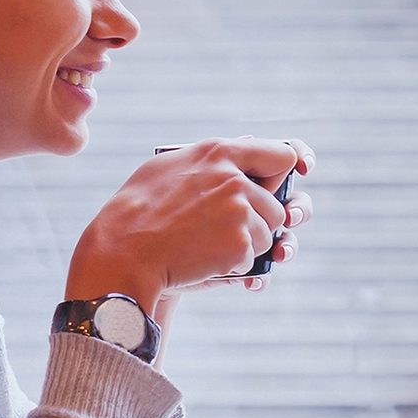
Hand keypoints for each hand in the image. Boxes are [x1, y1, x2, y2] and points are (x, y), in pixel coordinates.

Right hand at [69, 137, 314, 316]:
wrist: (124, 253)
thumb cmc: (137, 210)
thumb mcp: (168, 166)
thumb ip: (208, 160)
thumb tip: (235, 157)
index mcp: (220, 152)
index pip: (282, 155)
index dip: (287, 171)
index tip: (293, 181)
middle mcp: (236, 179)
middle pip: (277, 204)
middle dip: (259, 220)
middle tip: (221, 228)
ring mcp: (241, 212)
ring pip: (269, 234)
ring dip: (246, 244)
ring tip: (205, 244)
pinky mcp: (240, 244)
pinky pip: (253, 258)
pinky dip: (233, 265)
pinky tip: (202, 259)